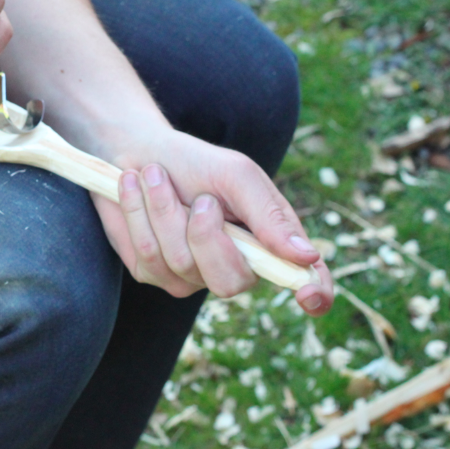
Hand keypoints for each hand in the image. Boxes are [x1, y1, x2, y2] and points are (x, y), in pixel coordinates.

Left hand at [93, 128, 332, 315]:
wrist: (137, 152)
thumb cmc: (194, 162)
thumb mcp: (236, 175)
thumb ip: (268, 214)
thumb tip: (306, 256)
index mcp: (266, 242)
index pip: (302, 279)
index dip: (314, 292)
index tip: (308, 297)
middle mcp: (232, 267)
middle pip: (227, 283)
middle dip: (205, 232)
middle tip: (198, 196)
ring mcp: (190, 276)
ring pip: (178, 263)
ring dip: (163, 209)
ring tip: (156, 177)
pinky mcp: (151, 272)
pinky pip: (147, 256)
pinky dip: (139, 213)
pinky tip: (135, 190)